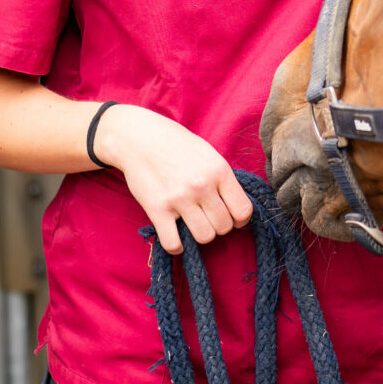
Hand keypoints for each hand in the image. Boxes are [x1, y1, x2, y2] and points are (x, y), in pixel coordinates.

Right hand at [94, 106, 252, 253]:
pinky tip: (176, 236)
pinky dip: (177, 246)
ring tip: (192, 224)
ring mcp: (179, 199)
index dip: (240, 220)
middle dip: (218, 226)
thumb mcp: (208, 153)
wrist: (139, 137)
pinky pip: (173, 243)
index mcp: (219, 170)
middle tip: (207, 217)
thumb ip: (222, 178)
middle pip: (224, 227)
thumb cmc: (176, 144)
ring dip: (200, 235)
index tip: (231, 218)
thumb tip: (236, 206)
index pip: (243, 211)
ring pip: (204, 237)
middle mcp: (202, 186)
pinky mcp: (157, 209)